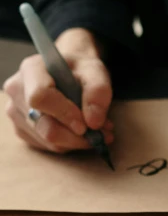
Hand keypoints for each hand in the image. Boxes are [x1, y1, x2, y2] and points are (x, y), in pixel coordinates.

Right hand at [3, 28, 113, 152]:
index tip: (86, 124)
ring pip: (46, 140)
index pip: (40, 97)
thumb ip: (98, 92)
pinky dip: (68, 143)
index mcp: (31, 70)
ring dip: (76, 141)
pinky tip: (80, 133)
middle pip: (43, 125)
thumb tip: (94, 122)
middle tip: (103, 133)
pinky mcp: (22, 129)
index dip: (64, 114)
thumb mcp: (95, 71)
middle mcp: (17, 91)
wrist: (68, 70)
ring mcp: (16, 112)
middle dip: (76, 135)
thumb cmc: (80, 69)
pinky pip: (46, 146)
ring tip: (97, 130)